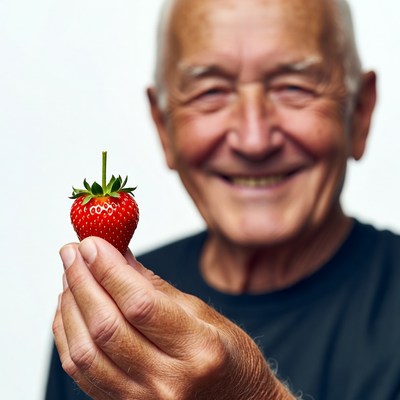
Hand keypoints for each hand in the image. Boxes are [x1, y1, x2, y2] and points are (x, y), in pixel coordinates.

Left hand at [53, 237, 292, 398]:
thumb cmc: (228, 358)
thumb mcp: (203, 314)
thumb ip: (154, 287)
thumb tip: (117, 255)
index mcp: (199, 349)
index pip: (140, 304)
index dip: (109, 269)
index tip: (92, 243)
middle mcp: (169, 382)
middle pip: (107, 327)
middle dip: (83, 281)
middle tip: (73, 251)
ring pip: (85, 352)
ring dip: (70, 306)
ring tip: (70, 275)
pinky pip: (82, 372)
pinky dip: (68, 335)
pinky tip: (70, 308)